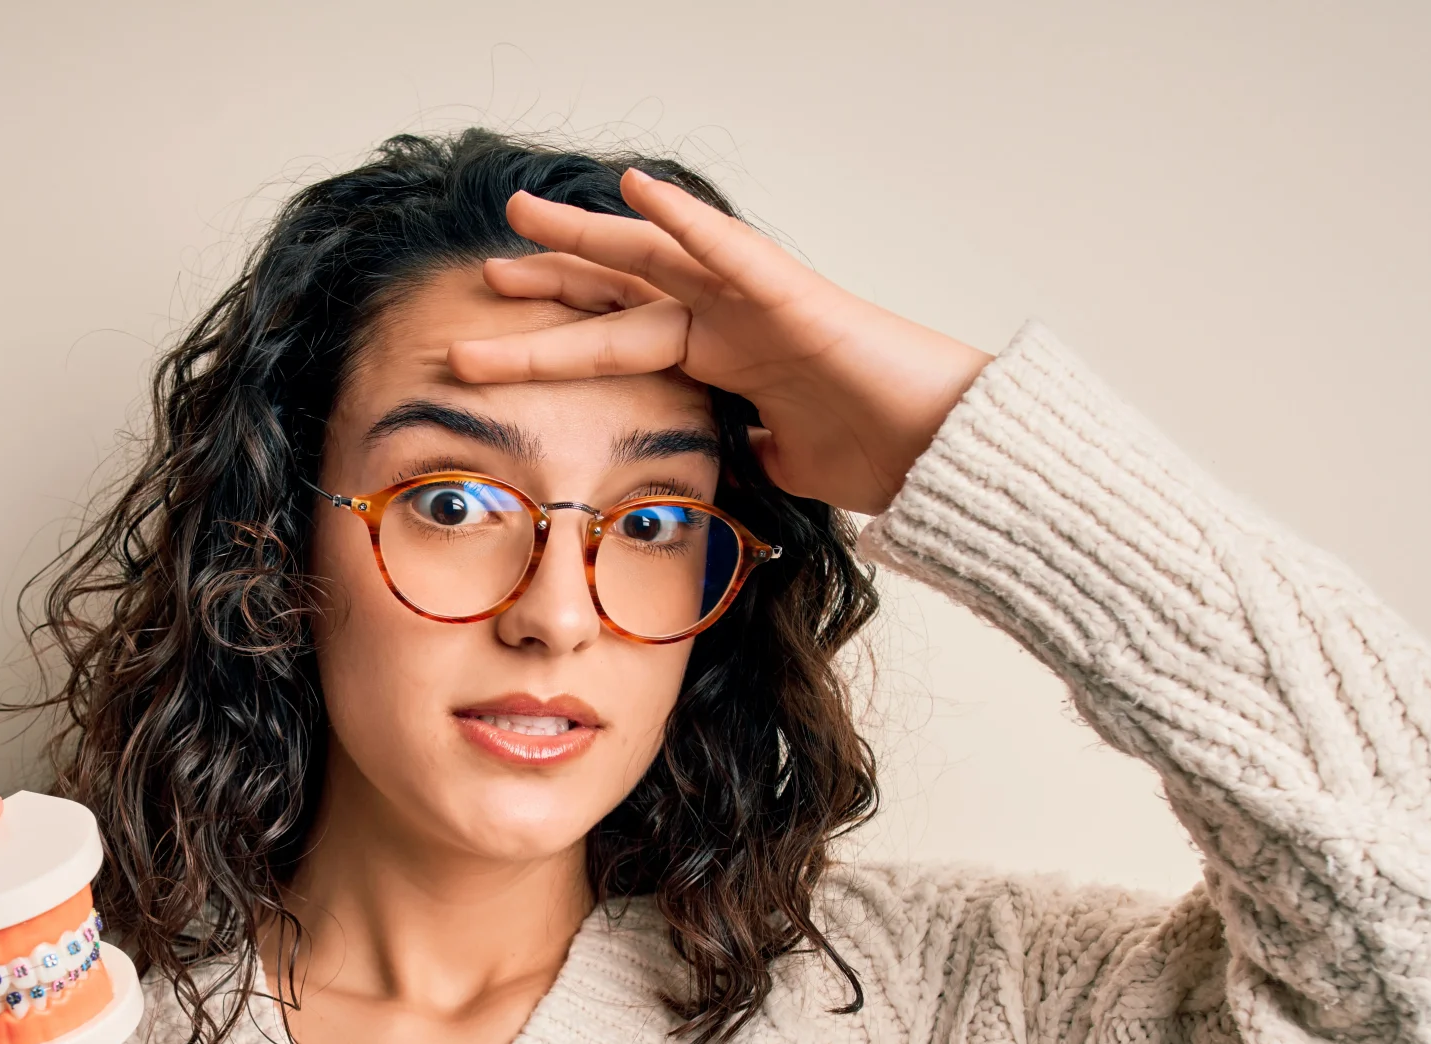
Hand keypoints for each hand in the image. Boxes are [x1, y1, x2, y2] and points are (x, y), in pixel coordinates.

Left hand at [448, 170, 992, 515]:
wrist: (943, 455)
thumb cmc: (879, 453)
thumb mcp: (782, 467)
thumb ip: (745, 454)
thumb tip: (727, 464)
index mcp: (720, 360)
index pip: (618, 342)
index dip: (556, 341)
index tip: (492, 345)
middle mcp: (729, 321)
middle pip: (620, 292)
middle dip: (552, 282)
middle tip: (488, 271)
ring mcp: (756, 302)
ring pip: (655, 258)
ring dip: (588, 235)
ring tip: (524, 214)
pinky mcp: (792, 296)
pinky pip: (730, 250)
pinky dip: (685, 219)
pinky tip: (639, 190)